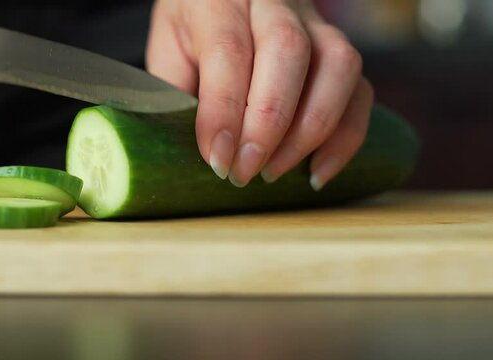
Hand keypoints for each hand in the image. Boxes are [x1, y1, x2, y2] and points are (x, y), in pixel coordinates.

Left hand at [147, 0, 373, 189]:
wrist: (224, 1)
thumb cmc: (191, 34)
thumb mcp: (168, 54)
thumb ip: (178, 93)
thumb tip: (205, 153)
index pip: (229, 49)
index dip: (224, 109)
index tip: (217, 159)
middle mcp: (274, 2)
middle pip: (288, 51)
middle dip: (268, 124)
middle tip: (244, 171)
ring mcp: (316, 23)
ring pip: (338, 65)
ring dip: (310, 130)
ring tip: (274, 171)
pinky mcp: (339, 51)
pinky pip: (361, 90)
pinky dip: (345, 137)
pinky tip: (316, 173)